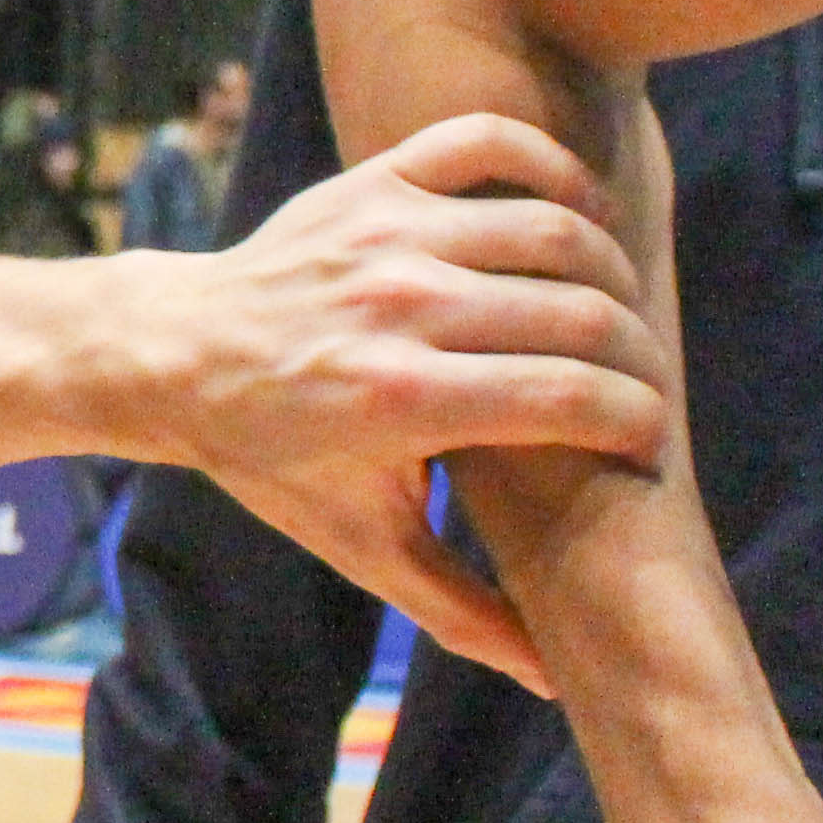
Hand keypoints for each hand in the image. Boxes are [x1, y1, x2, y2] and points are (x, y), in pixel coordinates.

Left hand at [136, 113, 666, 682]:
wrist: (174, 354)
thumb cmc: (272, 456)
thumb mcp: (357, 542)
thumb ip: (459, 608)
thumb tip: (552, 678)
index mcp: (399, 398)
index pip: (570, 396)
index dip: (638, 419)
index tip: (648, 441)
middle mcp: (399, 305)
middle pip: (580, 314)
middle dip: (640, 355)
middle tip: (644, 385)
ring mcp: (387, 232)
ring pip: (554, 229)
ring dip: (609, 273)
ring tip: (615, 318)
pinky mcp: (374, 181)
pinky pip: (487, 143)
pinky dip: (548, 166)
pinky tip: (576, 215)